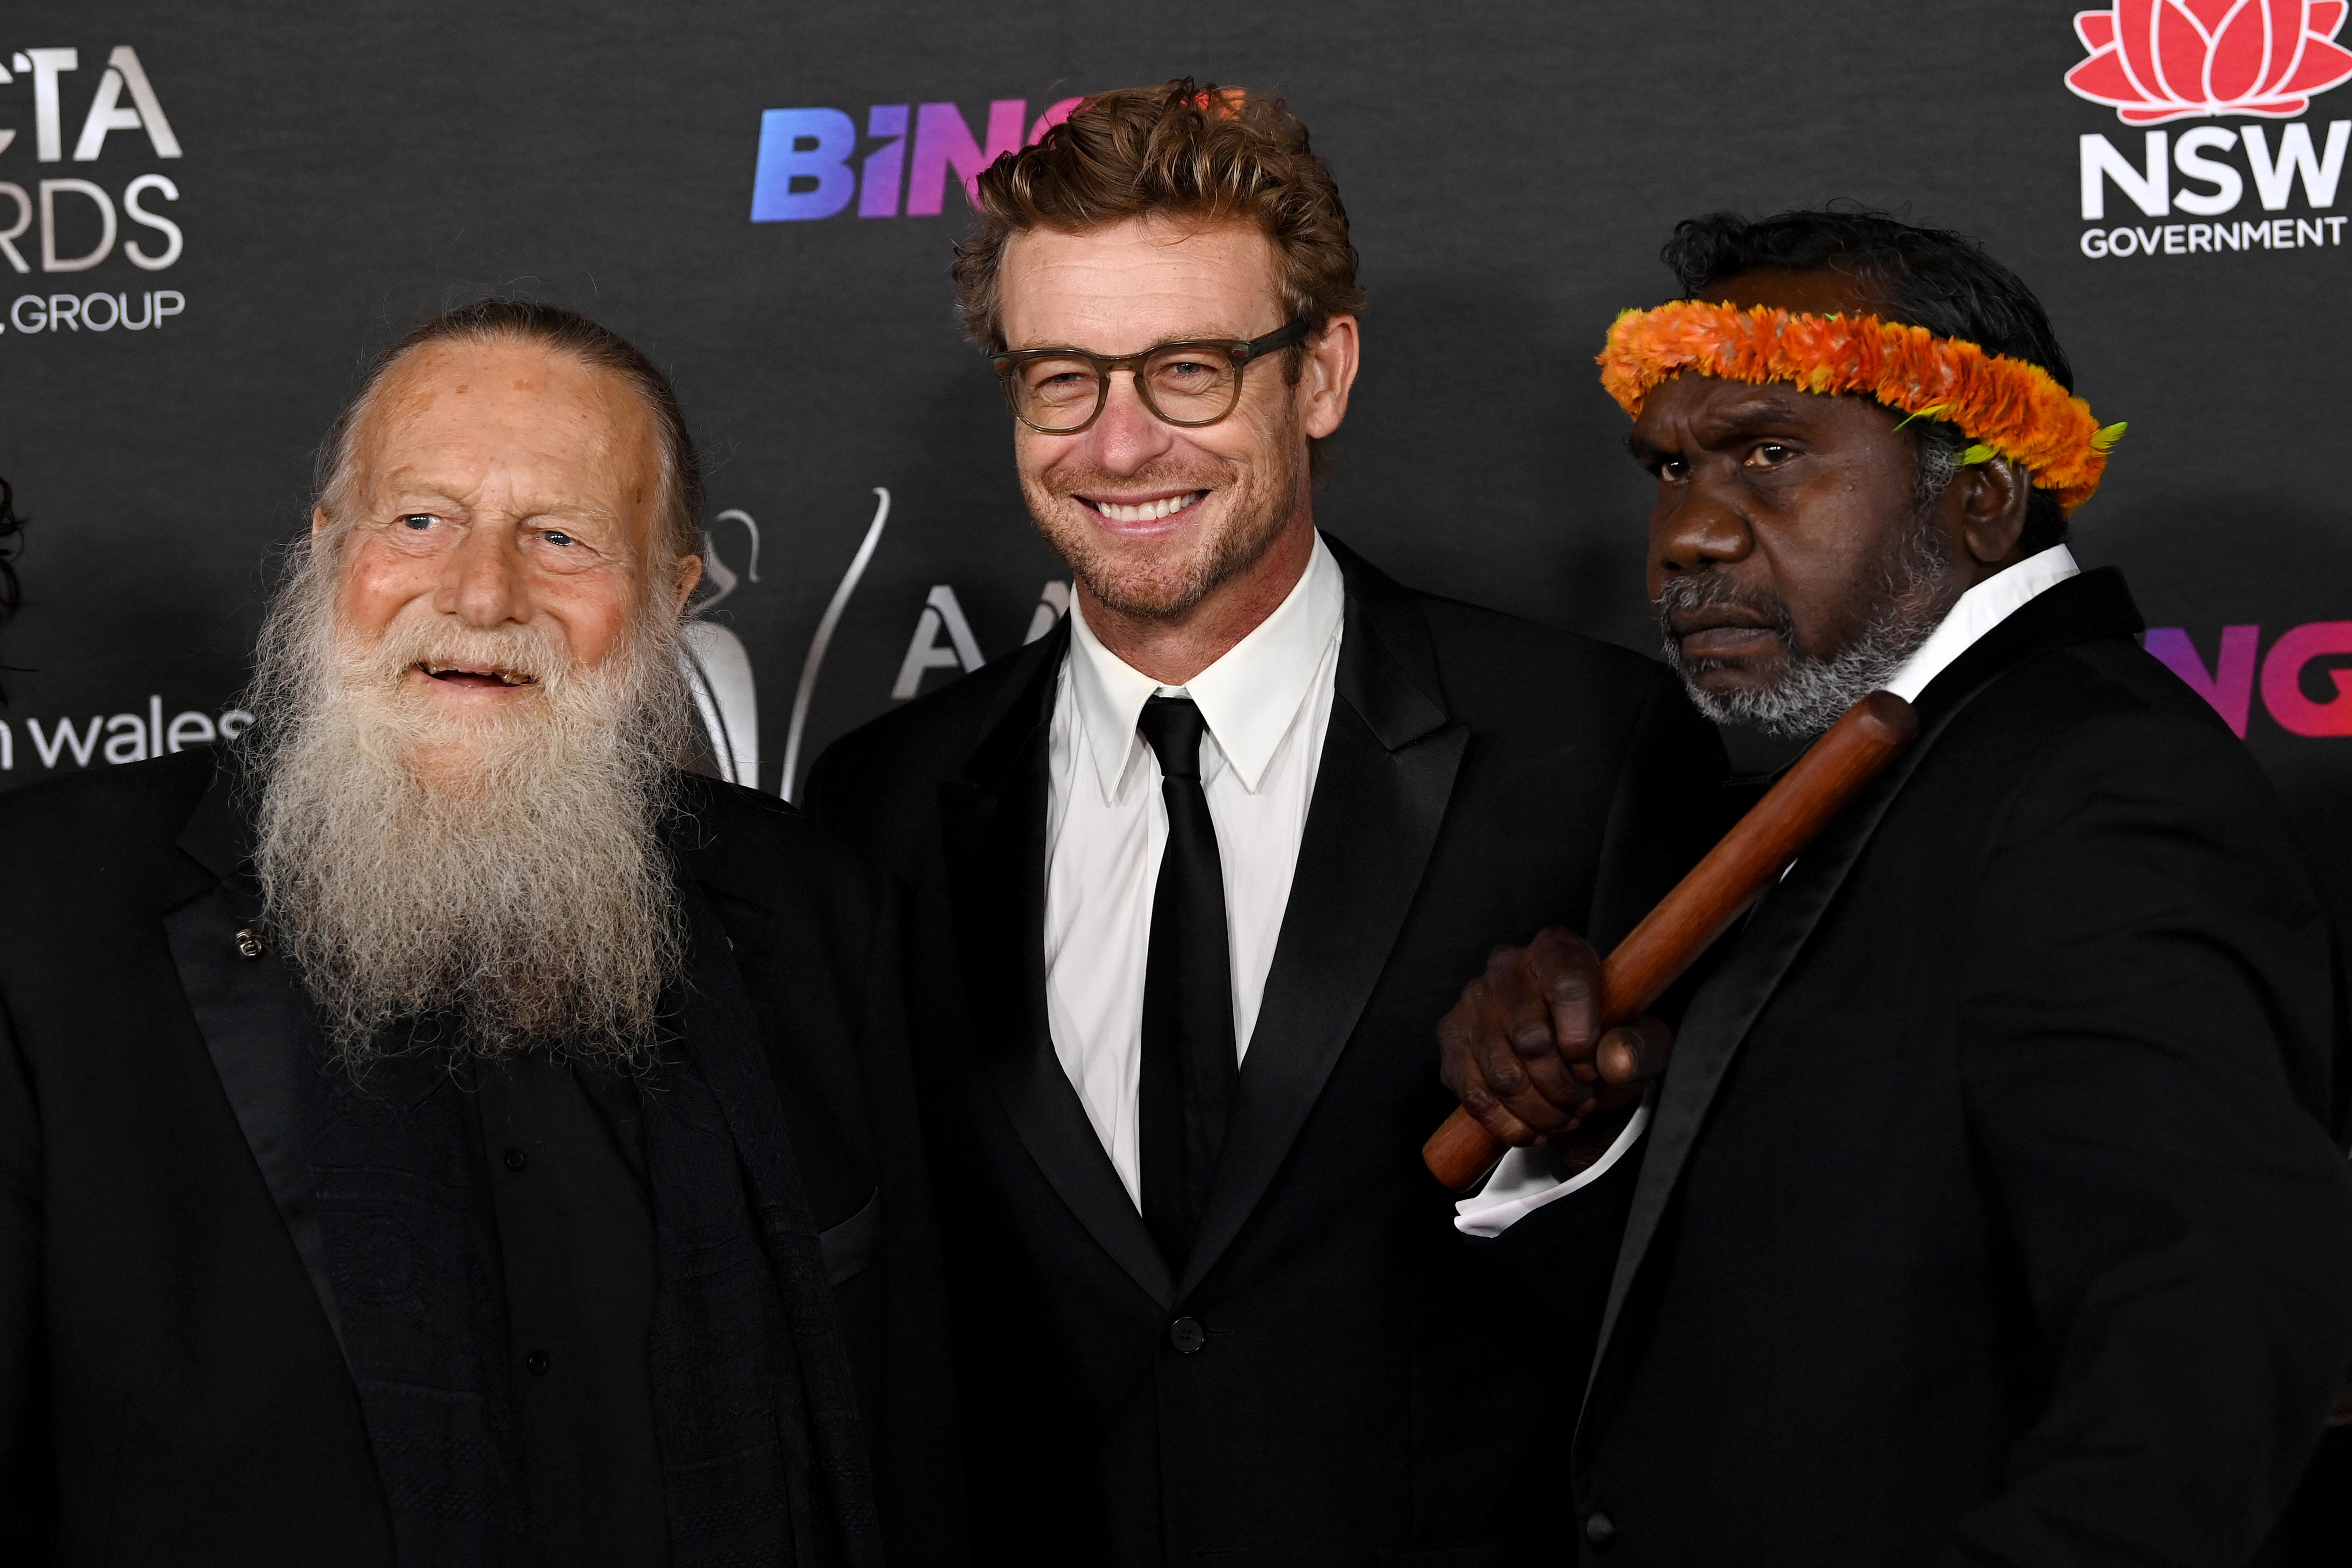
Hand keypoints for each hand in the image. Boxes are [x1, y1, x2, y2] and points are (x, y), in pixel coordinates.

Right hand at [1436, 927, 1672, 1164]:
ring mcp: (1473, 1001)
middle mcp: (1507, 966)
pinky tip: (1532, 1128)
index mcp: (1557, 949)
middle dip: (1562, 1088)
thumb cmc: (1605, 1039)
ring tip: (1562, 1118)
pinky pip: (1475, 1095)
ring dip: (1539, 1112)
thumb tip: (1615, 1060)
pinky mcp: (1451, 1038)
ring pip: (1503, 1076)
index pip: (1569, 988)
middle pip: (1531, 1039)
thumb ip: (1639, 1047)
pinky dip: (1508, 1125)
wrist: (1567, 1056)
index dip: (1584, 1041)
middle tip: (1582, 1103)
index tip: (1593, 1069)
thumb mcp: (1642, 1040)